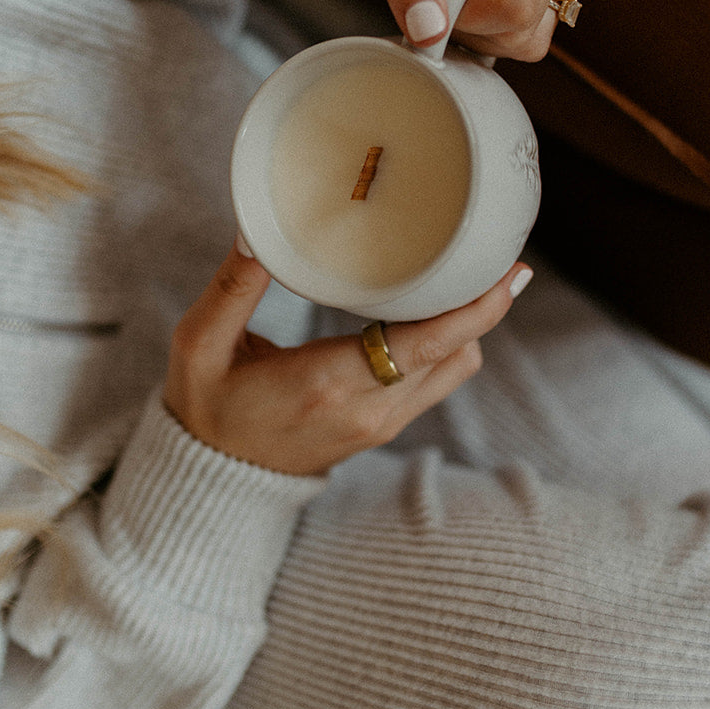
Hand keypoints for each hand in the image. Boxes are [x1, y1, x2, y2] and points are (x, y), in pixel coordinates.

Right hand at [163, 242, 531, 475]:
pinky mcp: (383, 426)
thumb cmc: (206, 407)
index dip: (475, 310)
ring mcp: (380, 423)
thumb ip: (233, 286)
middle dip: (482, 305)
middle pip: (455, 353)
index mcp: (326, 382)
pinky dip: (445, 344)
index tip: (510, 272)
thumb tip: (257, 229)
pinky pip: (436, 380)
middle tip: (494, 252)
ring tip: (464, 274)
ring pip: (455, 369)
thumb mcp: (200, 344)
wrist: (213, 480)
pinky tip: (434, 309)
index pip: (423, 345)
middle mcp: (367, 408)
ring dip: (466, 327)